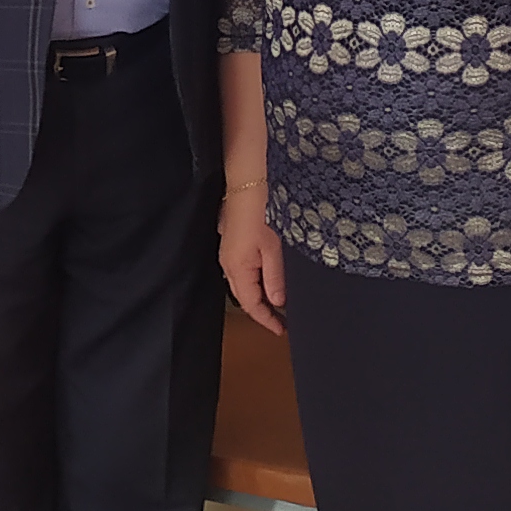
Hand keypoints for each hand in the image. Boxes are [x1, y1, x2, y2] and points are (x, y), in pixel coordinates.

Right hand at [218, 181, 287, 335]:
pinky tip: (268, 277)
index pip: (251, 304)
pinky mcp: (232, 240)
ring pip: (243, 282)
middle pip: (244, 296)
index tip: (282, 330)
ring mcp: (228, 250)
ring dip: (259, 294)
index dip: (266, 319)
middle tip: (282, 321)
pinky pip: (243, 268)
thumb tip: (277, 302)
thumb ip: (275, 278)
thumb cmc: (262, 211)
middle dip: (262, 310)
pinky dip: (256, 279)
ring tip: (278, 302)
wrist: (248, 180)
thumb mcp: (275, 248)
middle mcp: (228, 262)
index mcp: (237, 267)